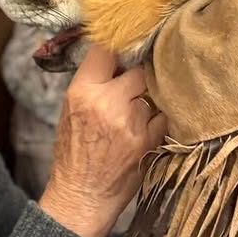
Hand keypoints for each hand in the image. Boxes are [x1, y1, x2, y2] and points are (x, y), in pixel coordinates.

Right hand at [38, 45, 166, 236]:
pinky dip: (162, 116)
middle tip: (138, 80)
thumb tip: (119, 53)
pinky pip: (166, 114)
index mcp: (83, 92)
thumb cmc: (75, 152)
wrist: (83, 195)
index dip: (120, 42)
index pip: (106, 48)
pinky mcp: (151, 141)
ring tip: (141, 108)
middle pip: (139, 68)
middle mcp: (108, 103)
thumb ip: (94, 81)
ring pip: (155, 91)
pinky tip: (150, 124)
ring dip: (152, 96)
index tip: (127, 41)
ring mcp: (132, 123)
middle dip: (140, 73)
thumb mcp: (71, 110)